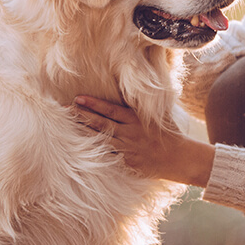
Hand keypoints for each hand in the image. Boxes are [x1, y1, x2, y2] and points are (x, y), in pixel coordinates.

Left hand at [72, 95, 214, 186]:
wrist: (179, 157)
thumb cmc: (169, 133)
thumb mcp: (159, 113)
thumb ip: (145, 102)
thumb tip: (140, 82)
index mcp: (135, 119)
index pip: (110, 109)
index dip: (93, 104)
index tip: (78, 98)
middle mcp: (129, 133)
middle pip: (100, 124)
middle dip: (82, 116)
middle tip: (64, 110)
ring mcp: (127, 149)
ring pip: (100, 140)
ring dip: (84, 133)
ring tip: (68, 126)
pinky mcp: (126, 162)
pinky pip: (107, 156)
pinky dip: (94, 152)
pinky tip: (80, 148)